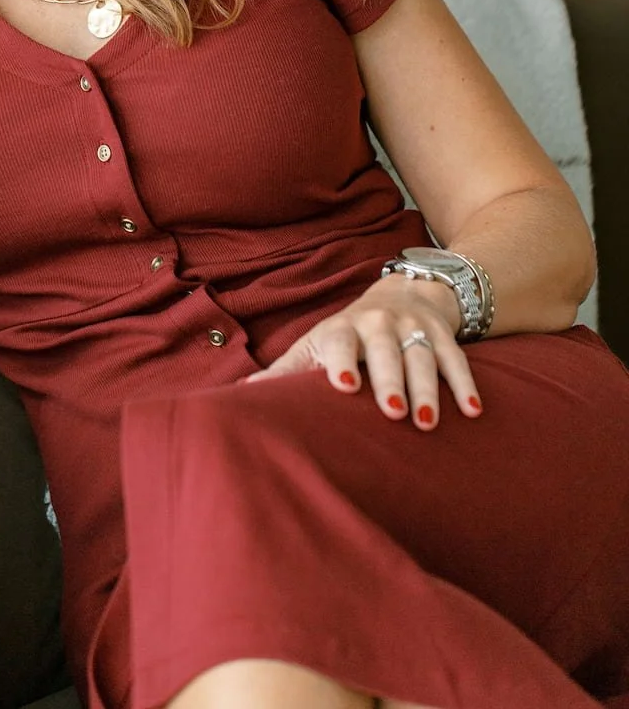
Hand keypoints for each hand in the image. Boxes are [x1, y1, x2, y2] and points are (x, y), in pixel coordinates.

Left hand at [243, 275, 483, 429]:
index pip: (339, 342)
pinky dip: (466, 384)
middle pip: (385, 350)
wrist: (403, 290)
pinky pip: (457, 358)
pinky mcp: (442, 334)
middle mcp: (378, 323)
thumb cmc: (349, 332)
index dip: (340, 362)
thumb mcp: (318, 343)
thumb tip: (239, 395)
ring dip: (428, 388)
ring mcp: (414, 326)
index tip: (343, 386)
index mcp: (342, 328)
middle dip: (389, 378)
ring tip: (428, 422)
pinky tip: (473, 412)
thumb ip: (287, 370)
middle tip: (393, 411)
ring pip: (422, 356)